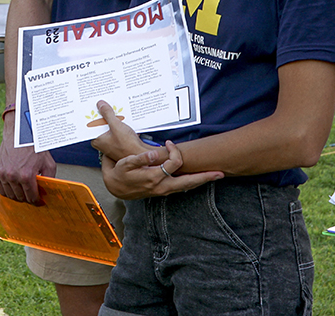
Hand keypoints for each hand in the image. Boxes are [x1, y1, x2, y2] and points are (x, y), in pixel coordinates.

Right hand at [0, 134, 55, 204]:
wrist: (20, 134)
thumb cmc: (34, 147)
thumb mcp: (48, 163)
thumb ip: (49, 180)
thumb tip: (48, 192)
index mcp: (27, 175)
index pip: (31, 198)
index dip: (37, 201)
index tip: (39, 201)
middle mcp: (13, 176)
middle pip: (21, 198)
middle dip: (28, 198)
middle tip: (32, 195)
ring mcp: (3, 174)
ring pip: (10, 195)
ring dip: (17, 196)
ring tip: (23, 192)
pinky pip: (0, 189)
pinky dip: (7, 191)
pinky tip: (13, 188)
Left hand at [90, 100, 150, 161]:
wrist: (141, 155)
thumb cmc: (127, 145)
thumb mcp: (116, 125)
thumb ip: (107, 113)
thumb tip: (101, 105)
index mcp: (97, 140)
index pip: (92, 124)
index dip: (95, 114)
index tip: (97, 106)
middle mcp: (103, 143)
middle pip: (101, 125)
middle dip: (106, 116)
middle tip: (109, 107)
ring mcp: (111, 144)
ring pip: (111, 127)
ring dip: (115, 120)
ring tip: (119, 113)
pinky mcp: (120, 143)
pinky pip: (118, 131)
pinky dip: (121, 125)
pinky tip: (126, 121)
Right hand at [101, 141, 222, 199]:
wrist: (114, 188)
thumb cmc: (119, 174)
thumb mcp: (125, 164)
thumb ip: (139, 159)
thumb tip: (154, 153)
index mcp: (154, 178)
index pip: (174, 164)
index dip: (174, 152)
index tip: (168, 143)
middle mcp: (162, 186)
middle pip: (189, 183)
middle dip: (205, 177)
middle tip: (220, 173)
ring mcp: (163, 190)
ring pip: (187, 187)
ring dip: (201, 181)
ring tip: (215, 176)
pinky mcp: (162, 191)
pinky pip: (181, 188)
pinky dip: (192, 183)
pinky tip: (198, 179)